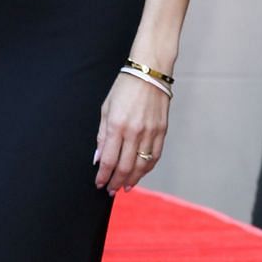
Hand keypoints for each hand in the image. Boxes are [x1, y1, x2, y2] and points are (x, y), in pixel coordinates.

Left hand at [94, 72, 170, 195]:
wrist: (150, 71)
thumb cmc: (124, 87)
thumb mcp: (106, 109)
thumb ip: (102, 136)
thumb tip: (98, 158)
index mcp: (117, 126)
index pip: (108, 160)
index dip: (103, 176)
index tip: (99, 184)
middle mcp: (134, 132)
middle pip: (125, 167)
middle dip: (116, 182)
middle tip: (111, 190)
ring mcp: (150, 132)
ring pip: (141, 165)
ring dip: (132, 179)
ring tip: (125, 187)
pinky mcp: (162, 130)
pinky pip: (154, 156)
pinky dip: (146, 168)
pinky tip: (140, 173)